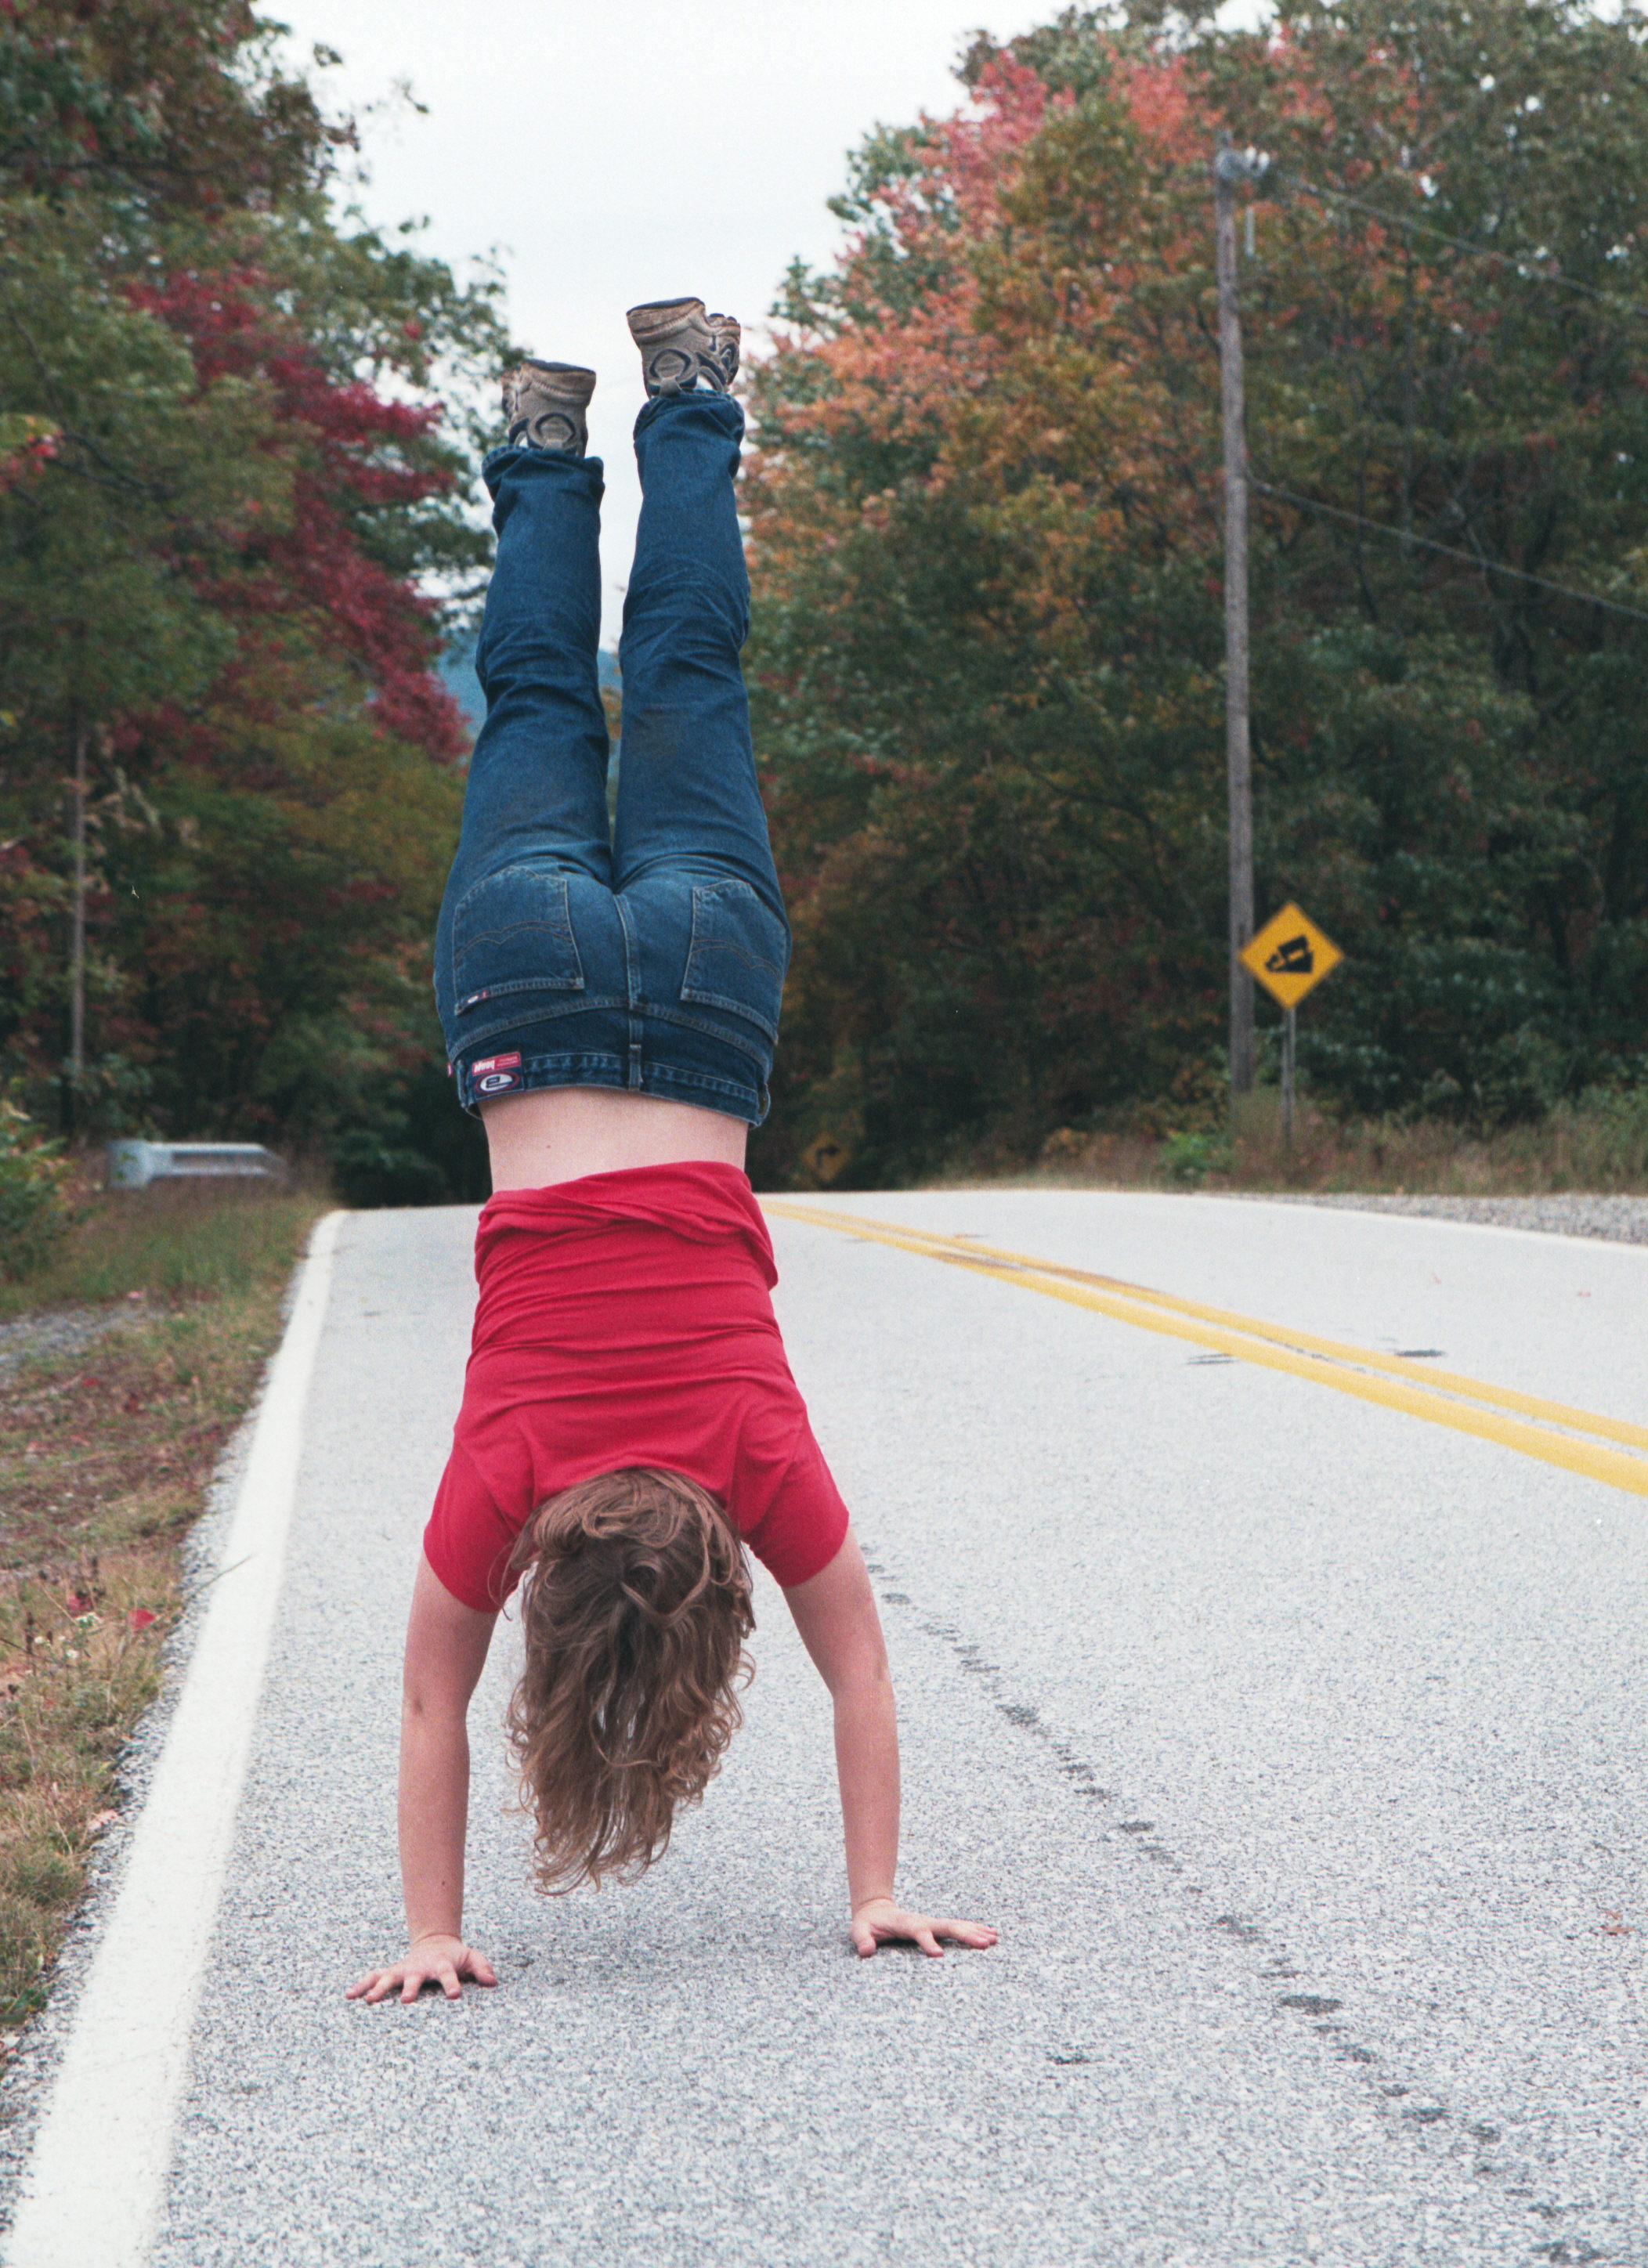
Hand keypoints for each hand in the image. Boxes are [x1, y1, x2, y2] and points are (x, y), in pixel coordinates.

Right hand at [345, 1932, 498, 2004]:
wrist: (435, 1943)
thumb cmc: (454, 1956)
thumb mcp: (471, 1958)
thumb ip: (482, 1968)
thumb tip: (492, 1982)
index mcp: (441, 1965)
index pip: (448, 1975)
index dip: (452, 1984)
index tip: (454, 1995)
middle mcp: (419, 1968)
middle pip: (414, 1977)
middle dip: (410, 1987)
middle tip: (405, 2000)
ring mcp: (403, 1970)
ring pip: (389, 1977)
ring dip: (379, 1987)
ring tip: (368, 1999)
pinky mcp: (391, 1972)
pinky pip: (373, 1978)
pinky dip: (361, 1985)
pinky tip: (349, 1995)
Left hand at [849, 1896, 998, 1958]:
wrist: (875, 1908)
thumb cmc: (868, 1924)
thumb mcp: (859, 1931)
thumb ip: (862, 1940)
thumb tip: (866, 1952)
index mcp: (906, 1923)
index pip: (919, 1932)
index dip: (928, 1942)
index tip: (939, 1955)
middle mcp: (923, 1921)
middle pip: (947, 1927)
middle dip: (965, 1934)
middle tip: (985, 1944)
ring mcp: (931, 1922)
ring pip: (956, 1926)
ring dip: (975, 1931)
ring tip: (994, 1939)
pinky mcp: (937, 1926)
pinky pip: (958, 1927)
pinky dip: (975, 1929)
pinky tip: (990, 1934)